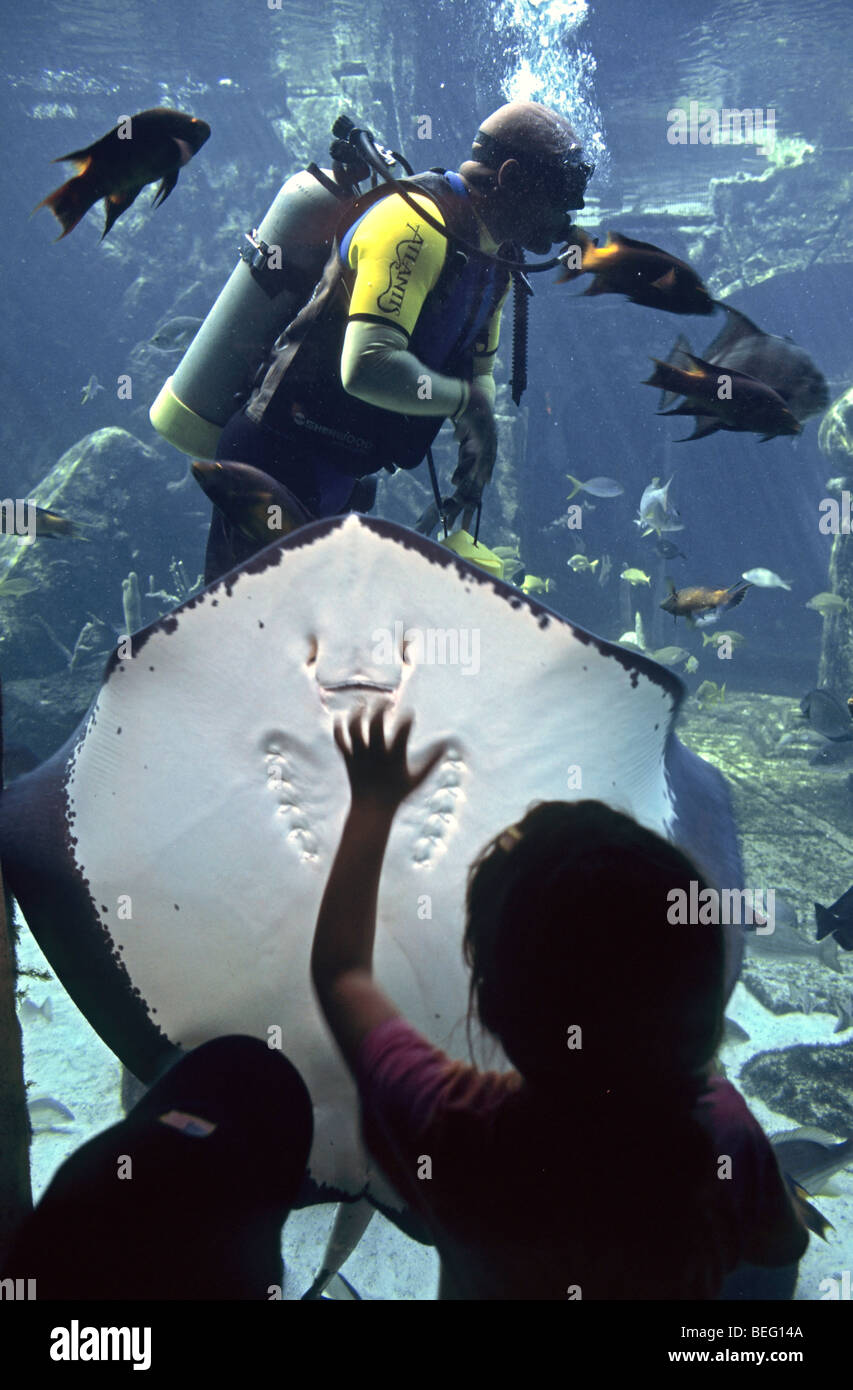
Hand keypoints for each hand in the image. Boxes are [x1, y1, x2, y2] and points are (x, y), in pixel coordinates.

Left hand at [334, 707, 447, 813]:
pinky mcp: (348, 759)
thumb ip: (432, 760)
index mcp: (394, 759)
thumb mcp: (419, 779)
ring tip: (363, 704)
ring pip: (354, 728)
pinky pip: (340, 740)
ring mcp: (360, 756)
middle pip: (375, 725)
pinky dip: (338, 727)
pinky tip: (341, 717)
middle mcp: (376, 755)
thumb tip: (448, 744)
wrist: (372, 811)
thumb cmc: (398, 793)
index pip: (402, 732)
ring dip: (357, 713)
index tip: (410, 714)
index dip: (407, 719)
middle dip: (380, 708)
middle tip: (386, 701)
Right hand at [451, 381, 496, 501]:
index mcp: (486, 430)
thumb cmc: (464, 406)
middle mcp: (490, 433)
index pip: (487, 448)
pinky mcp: (482, 436)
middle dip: (488, 469)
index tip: (484, 470)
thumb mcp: (463, 422)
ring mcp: (487, 435)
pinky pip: (483, 454)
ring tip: (483, 482)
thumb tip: (457, 440)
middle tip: (486, 482)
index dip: (486, 460)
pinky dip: (481, 464)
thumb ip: (461, 432)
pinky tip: (479, 473)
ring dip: (485, 470)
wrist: (466, 396)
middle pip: (490, 455)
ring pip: (487, 457)